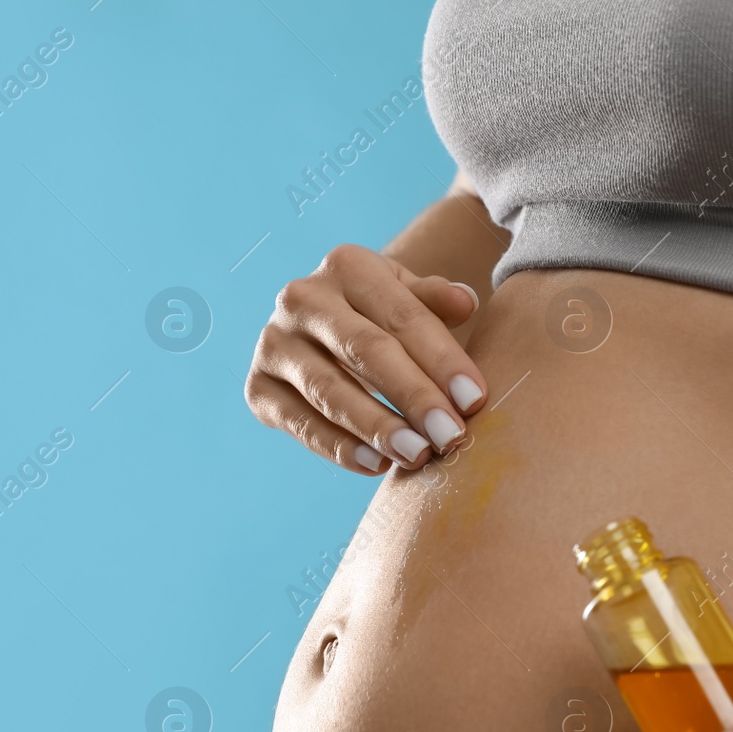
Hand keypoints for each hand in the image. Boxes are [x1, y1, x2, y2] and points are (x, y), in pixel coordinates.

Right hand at [245, 244, 486, 474]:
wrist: (321, 335)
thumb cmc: (380, 318)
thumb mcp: (407, 299)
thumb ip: (435, 300)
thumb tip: (465, 301)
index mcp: (347, 266)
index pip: (402, 315)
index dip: (442, 359)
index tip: (475, 399)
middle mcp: (301, 298)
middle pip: (365, 350)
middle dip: (413, 396)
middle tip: (450, 435)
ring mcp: (274, 344)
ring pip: (329, 390)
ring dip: (377, 427)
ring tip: (417, 454)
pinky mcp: (258, 389)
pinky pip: (301, 424)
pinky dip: (339, 448)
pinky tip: (377, 465)